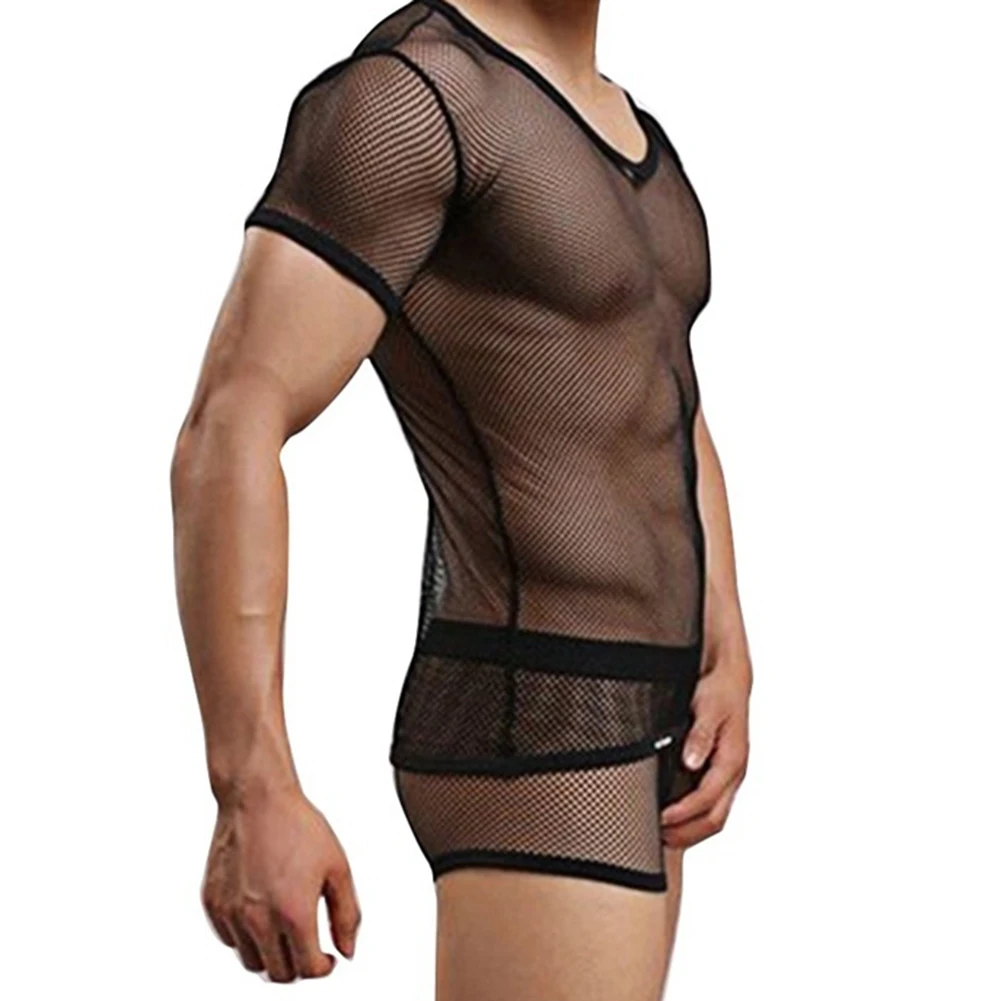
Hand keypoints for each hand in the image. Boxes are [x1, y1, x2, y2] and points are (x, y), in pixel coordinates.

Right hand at [200, 784, 361, 981]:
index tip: (327, 957)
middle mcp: (259, 920)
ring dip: (271, 954)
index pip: (308, 970)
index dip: (323, 967)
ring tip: (284, 927)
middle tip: (307, 945)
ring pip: (252, 962)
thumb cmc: (299, 827)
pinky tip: (262, 912)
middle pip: (279, 974)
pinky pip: (230, 940)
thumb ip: (346, 915)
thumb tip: (346, 952)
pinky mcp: (213, 905)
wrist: (257, 798)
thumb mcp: (337, 867)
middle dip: (298, 965)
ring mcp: (231, 914)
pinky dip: (246, 937)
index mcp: (294, 913)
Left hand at [660, 652, 750, 848]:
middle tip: (658, 837)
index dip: (683, 814)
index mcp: (732, 760)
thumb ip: (700, 736)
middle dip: (687, 833)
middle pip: (715, 820)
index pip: (707, 800)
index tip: (659, 819)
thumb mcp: (708, 708)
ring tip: (662, 835)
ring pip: (715, 817)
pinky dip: (694, 818)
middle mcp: (733, 773)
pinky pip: (712, 805)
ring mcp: (729, 776)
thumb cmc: (718, 693)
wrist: (731, 681)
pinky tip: (673, 817)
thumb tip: (691, 762)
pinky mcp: (721, 773)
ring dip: (691, 831)